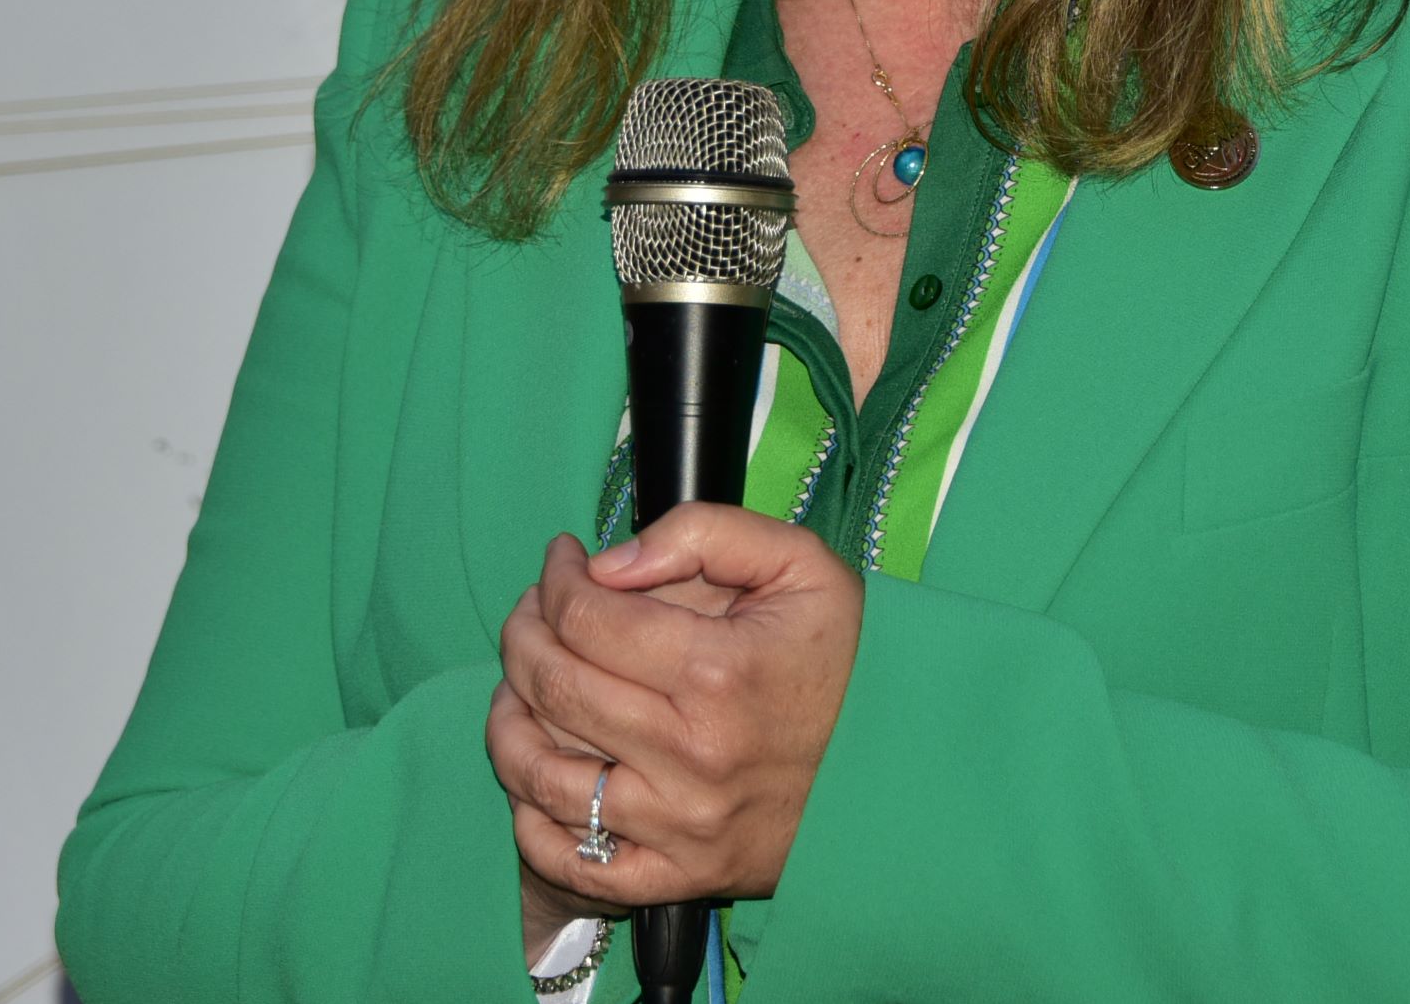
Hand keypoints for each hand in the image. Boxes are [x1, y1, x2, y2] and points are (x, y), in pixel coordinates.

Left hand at [489, 506, 863, 925]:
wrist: (901, 768)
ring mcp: (680, 826)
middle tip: (533, 609)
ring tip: (519, 683)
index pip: (586, 616)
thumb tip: (608, 563)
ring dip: (507, 719)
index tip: (563, 559)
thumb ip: (704, 534)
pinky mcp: (679, 876)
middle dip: (522, 632)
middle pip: (552, 686)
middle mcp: (691, 755)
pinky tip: (538, 768)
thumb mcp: (801, 565)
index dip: (556, 577)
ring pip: (541, 775)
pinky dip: (531, 818)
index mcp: (719, 672)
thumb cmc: (847, 659)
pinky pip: (572, 862)